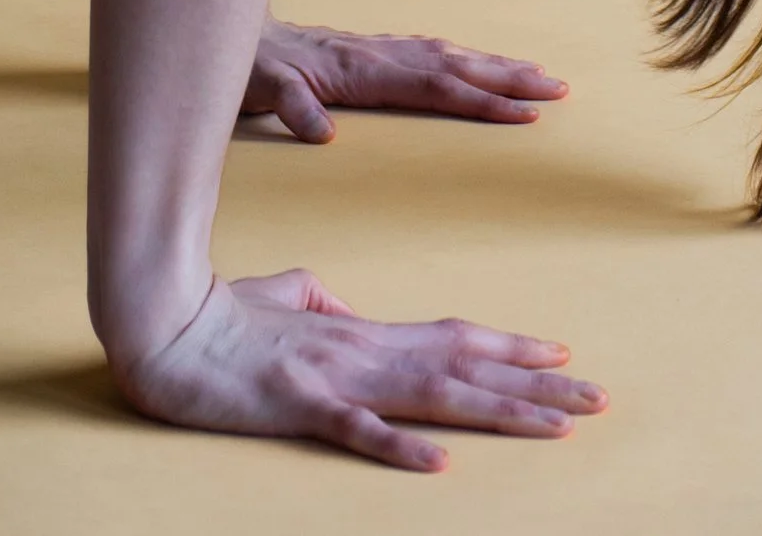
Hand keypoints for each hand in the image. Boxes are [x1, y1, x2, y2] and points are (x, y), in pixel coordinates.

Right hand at [117, 265, 604, 470]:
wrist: (162, 325)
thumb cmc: (221, 317)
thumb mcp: (286, 301)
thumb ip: (323, 305)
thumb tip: (340, 301)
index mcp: (361, 331)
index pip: (453, 338)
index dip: (510, 349)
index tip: (563, 356)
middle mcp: (362, 351)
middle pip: (464, 368)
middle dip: (535, 386)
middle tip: (600, 395)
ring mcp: (334, 378)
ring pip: (433, 395)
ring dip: (499, 412)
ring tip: (558, 424)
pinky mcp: (298, 405)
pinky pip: (356, 430)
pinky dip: (399, 445)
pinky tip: (440, 461)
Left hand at [243, 18, 567, 141]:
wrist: (233, 31)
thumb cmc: (249, 66)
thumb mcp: (260, 88)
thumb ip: (290, 106)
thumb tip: (320, 131)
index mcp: (360, 70)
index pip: (435, 87)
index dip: (481, 100)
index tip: (525, 113)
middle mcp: (377, 54)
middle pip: (455, 65)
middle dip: (509, 78)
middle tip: (558, 88)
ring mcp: (377, 50)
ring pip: (448, 55)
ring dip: (494, 65)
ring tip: (537, 74)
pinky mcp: (370, 51)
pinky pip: (430, 54)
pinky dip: (463, 60)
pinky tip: (477, 65)